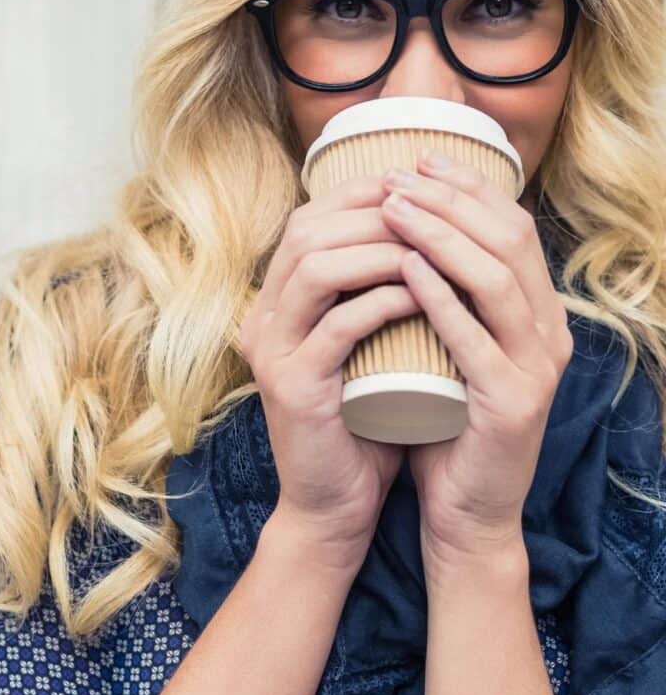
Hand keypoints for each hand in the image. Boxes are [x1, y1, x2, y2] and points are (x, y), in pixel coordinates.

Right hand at [239, 173, 420, 566]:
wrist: (337, 505)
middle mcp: (263, 317)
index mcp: (277, 300)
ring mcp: (271, 351)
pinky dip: (379, 302)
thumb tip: (430, 227)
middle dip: (373, 213)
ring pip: (314, 268)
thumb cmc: (365, 418)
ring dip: (377, 250)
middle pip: (307, 232)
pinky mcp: (291, 387)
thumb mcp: (370, 342)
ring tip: (428, 248)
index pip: (311, 219)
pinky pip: (335, 327)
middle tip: (429, 212)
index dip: (362, 194)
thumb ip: (381, 290)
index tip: (418, 189)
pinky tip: (419, 295)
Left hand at [380, 153, 573, 563]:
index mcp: (538, 312)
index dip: (469, 187)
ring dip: (441, 235)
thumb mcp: (451, 343)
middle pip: (508, 241)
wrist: (464, 512)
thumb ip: (447, 291)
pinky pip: (475, 337)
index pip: (513, 227)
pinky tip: (406, 267)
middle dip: (451, 199)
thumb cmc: (445, 420)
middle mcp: (549, 332)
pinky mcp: (511, 403)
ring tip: (395, 208)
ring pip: (495, 278)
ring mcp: (536, 368)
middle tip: (398, 176)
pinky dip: (440, 296)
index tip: (419, 161)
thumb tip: (407, 221)